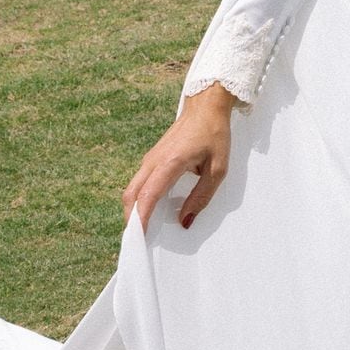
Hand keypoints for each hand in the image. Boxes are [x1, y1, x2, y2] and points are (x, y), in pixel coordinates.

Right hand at [121, 82, 234, 232]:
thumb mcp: (218, 169)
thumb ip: (201, 196)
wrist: (206, 107)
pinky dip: (139, 200)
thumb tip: (185, 220)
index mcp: (170, 163)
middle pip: (131, 195)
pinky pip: (139, 183)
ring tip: (141, 231)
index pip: (148, 196)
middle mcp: (153, 161)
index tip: (139, 239)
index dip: (141, 220)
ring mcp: (150, 159)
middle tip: (136, 242)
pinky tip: (148, 212)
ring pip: (132, 189)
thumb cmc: (214, 134)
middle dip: (131, 220)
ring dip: (133, 210)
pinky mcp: (152, 159)